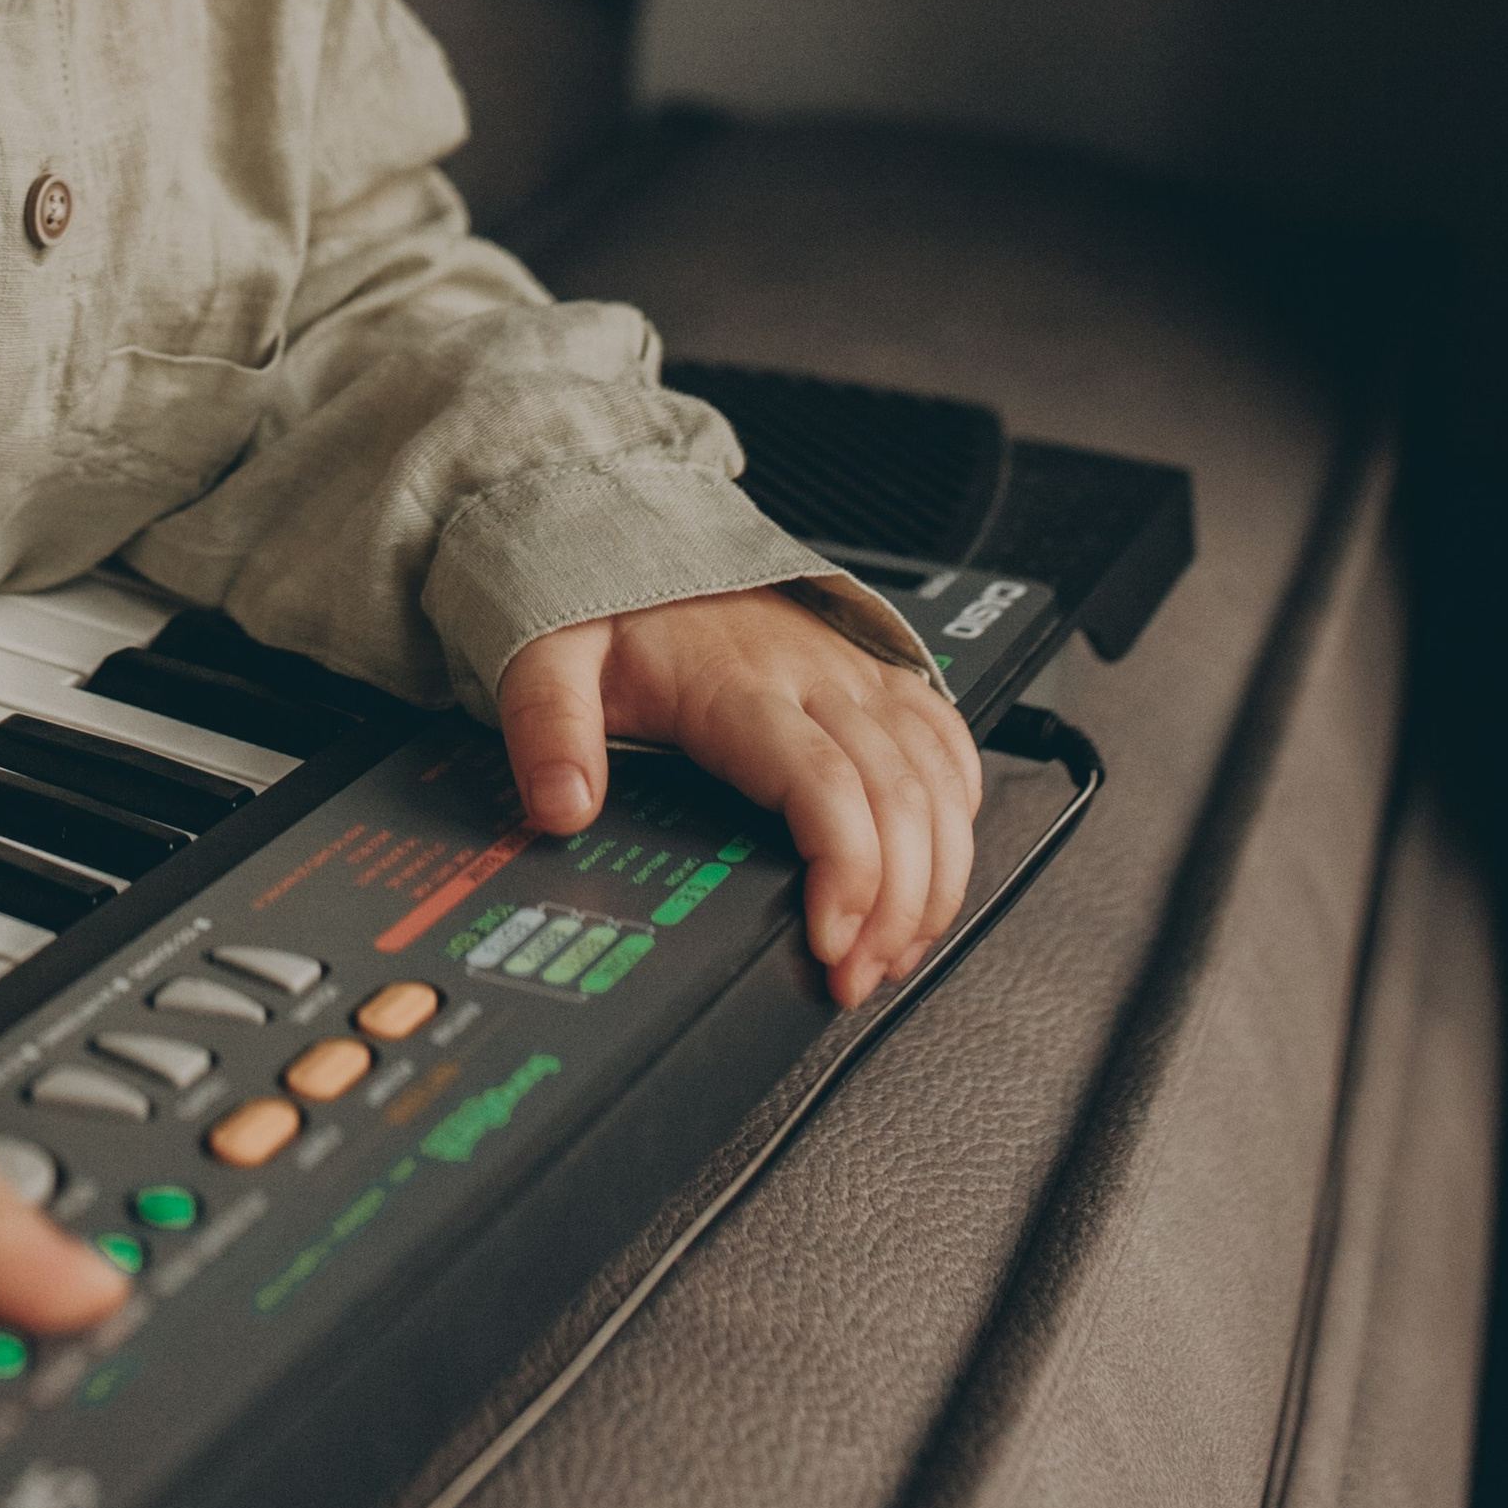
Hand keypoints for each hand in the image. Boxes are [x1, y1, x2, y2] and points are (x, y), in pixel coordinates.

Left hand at [496, 589, 982, 1008]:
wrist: (647, 529)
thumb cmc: (612, 605)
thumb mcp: (549, 651)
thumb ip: (548, 726)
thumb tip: (561, 808)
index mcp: (741, 685)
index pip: (826, 784)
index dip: (848, 872)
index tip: (829, 942)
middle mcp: (818, 679)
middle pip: (899, 800)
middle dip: (897, 908)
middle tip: (856, 978)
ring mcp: (858, 676)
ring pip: (940, 780)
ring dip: (937, 879)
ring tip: (893, 951)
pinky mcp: (879, 676)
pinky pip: (949, 744)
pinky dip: (959, 817)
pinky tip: (934, 872)